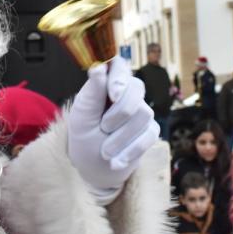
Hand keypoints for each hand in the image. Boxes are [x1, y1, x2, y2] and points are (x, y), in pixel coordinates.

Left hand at [67, 57, 158, 203]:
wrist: (94, 168)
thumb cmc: (84, 137)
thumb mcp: (81, 117)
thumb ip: (92, 93)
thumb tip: (99, 67)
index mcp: (107, 84)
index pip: (119, 65)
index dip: (120, 77)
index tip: (113, 94)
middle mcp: (127, 93)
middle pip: (136, 88)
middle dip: (119, 113)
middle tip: (103, 128)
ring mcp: (141, 111)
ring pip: (143, 113)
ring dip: (121, 137)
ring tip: (105, 152)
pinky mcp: (150, 130)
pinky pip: (149, 136)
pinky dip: (130, 151)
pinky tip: (116, 162)